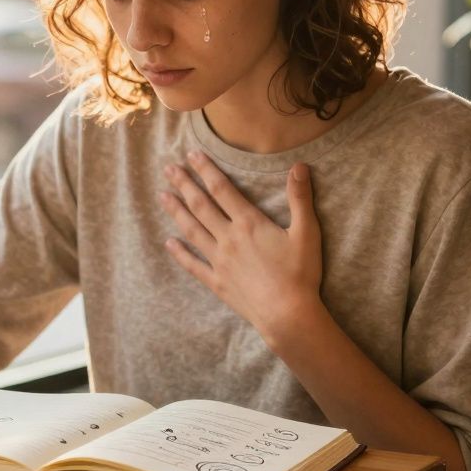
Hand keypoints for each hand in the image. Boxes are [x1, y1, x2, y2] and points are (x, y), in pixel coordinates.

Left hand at [159, 151, 323, 341]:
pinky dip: (180, 253)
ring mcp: (219, 261)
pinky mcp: (217, 282)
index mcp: (249, 223)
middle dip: (184, 185)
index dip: (205, 170)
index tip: (191, 155)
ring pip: (192, 230)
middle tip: (168, 168)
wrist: (288, 315)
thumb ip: (300, 198)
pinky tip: (169, 242)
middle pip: (201, 206)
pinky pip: (192, 265)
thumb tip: (300, 166)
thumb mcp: (307, 232)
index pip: (222, 189)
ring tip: (162, 196)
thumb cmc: (300, 274)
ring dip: (176, 211)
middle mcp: (229, 238)